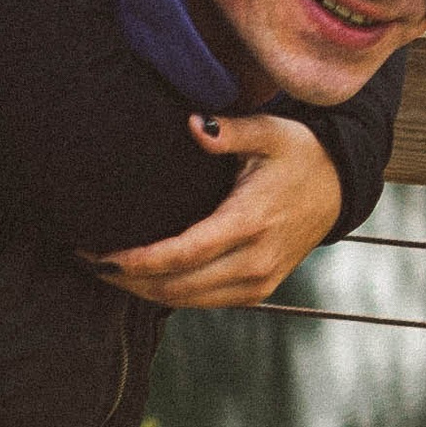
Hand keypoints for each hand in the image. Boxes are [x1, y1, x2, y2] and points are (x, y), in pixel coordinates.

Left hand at [84, 110, 341, 310]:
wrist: (340, 186)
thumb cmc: (298, 152)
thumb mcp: (270, 132)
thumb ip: (230, 130)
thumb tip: (193, 125)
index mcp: (251, 223)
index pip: (182, 255)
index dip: (136, 260)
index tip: (98, 253)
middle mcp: (254, 262)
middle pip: (176, 286)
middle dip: (126, 279)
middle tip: (85, 260)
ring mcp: (258, 283)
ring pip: (186, 301)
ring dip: (142, 291)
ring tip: (102, 270)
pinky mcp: (258, 291)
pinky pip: (203, 302)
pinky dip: (167, 294)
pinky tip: (139, 278)